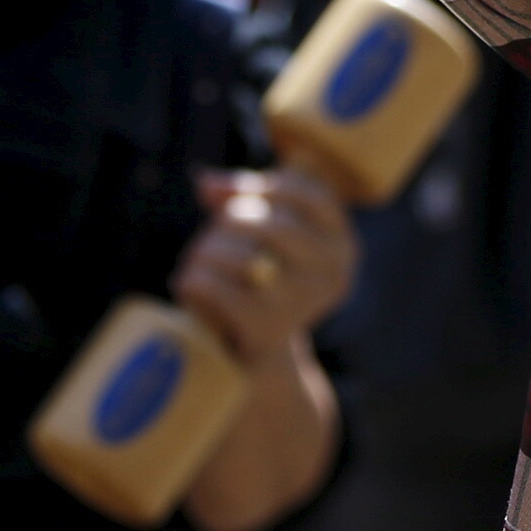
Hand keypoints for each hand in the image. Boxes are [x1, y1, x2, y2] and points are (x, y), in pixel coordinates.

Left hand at [172, 167, 357, 358]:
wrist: (258, 348)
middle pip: (276, 226)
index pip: (314, 196)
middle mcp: (332, 274)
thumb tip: (206, 183)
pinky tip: (187, 281)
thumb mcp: (264, 230)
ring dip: (209, 249)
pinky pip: (221, 291)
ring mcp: (302, 304)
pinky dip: (196, 280)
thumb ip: (242, 196)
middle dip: (233, 219)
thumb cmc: (260, 273)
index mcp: (343, 244)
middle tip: (215, 228)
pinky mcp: (267, 329)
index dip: (268, 185)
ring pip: (246, 258)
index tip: (230, 191)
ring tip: (197, 256)